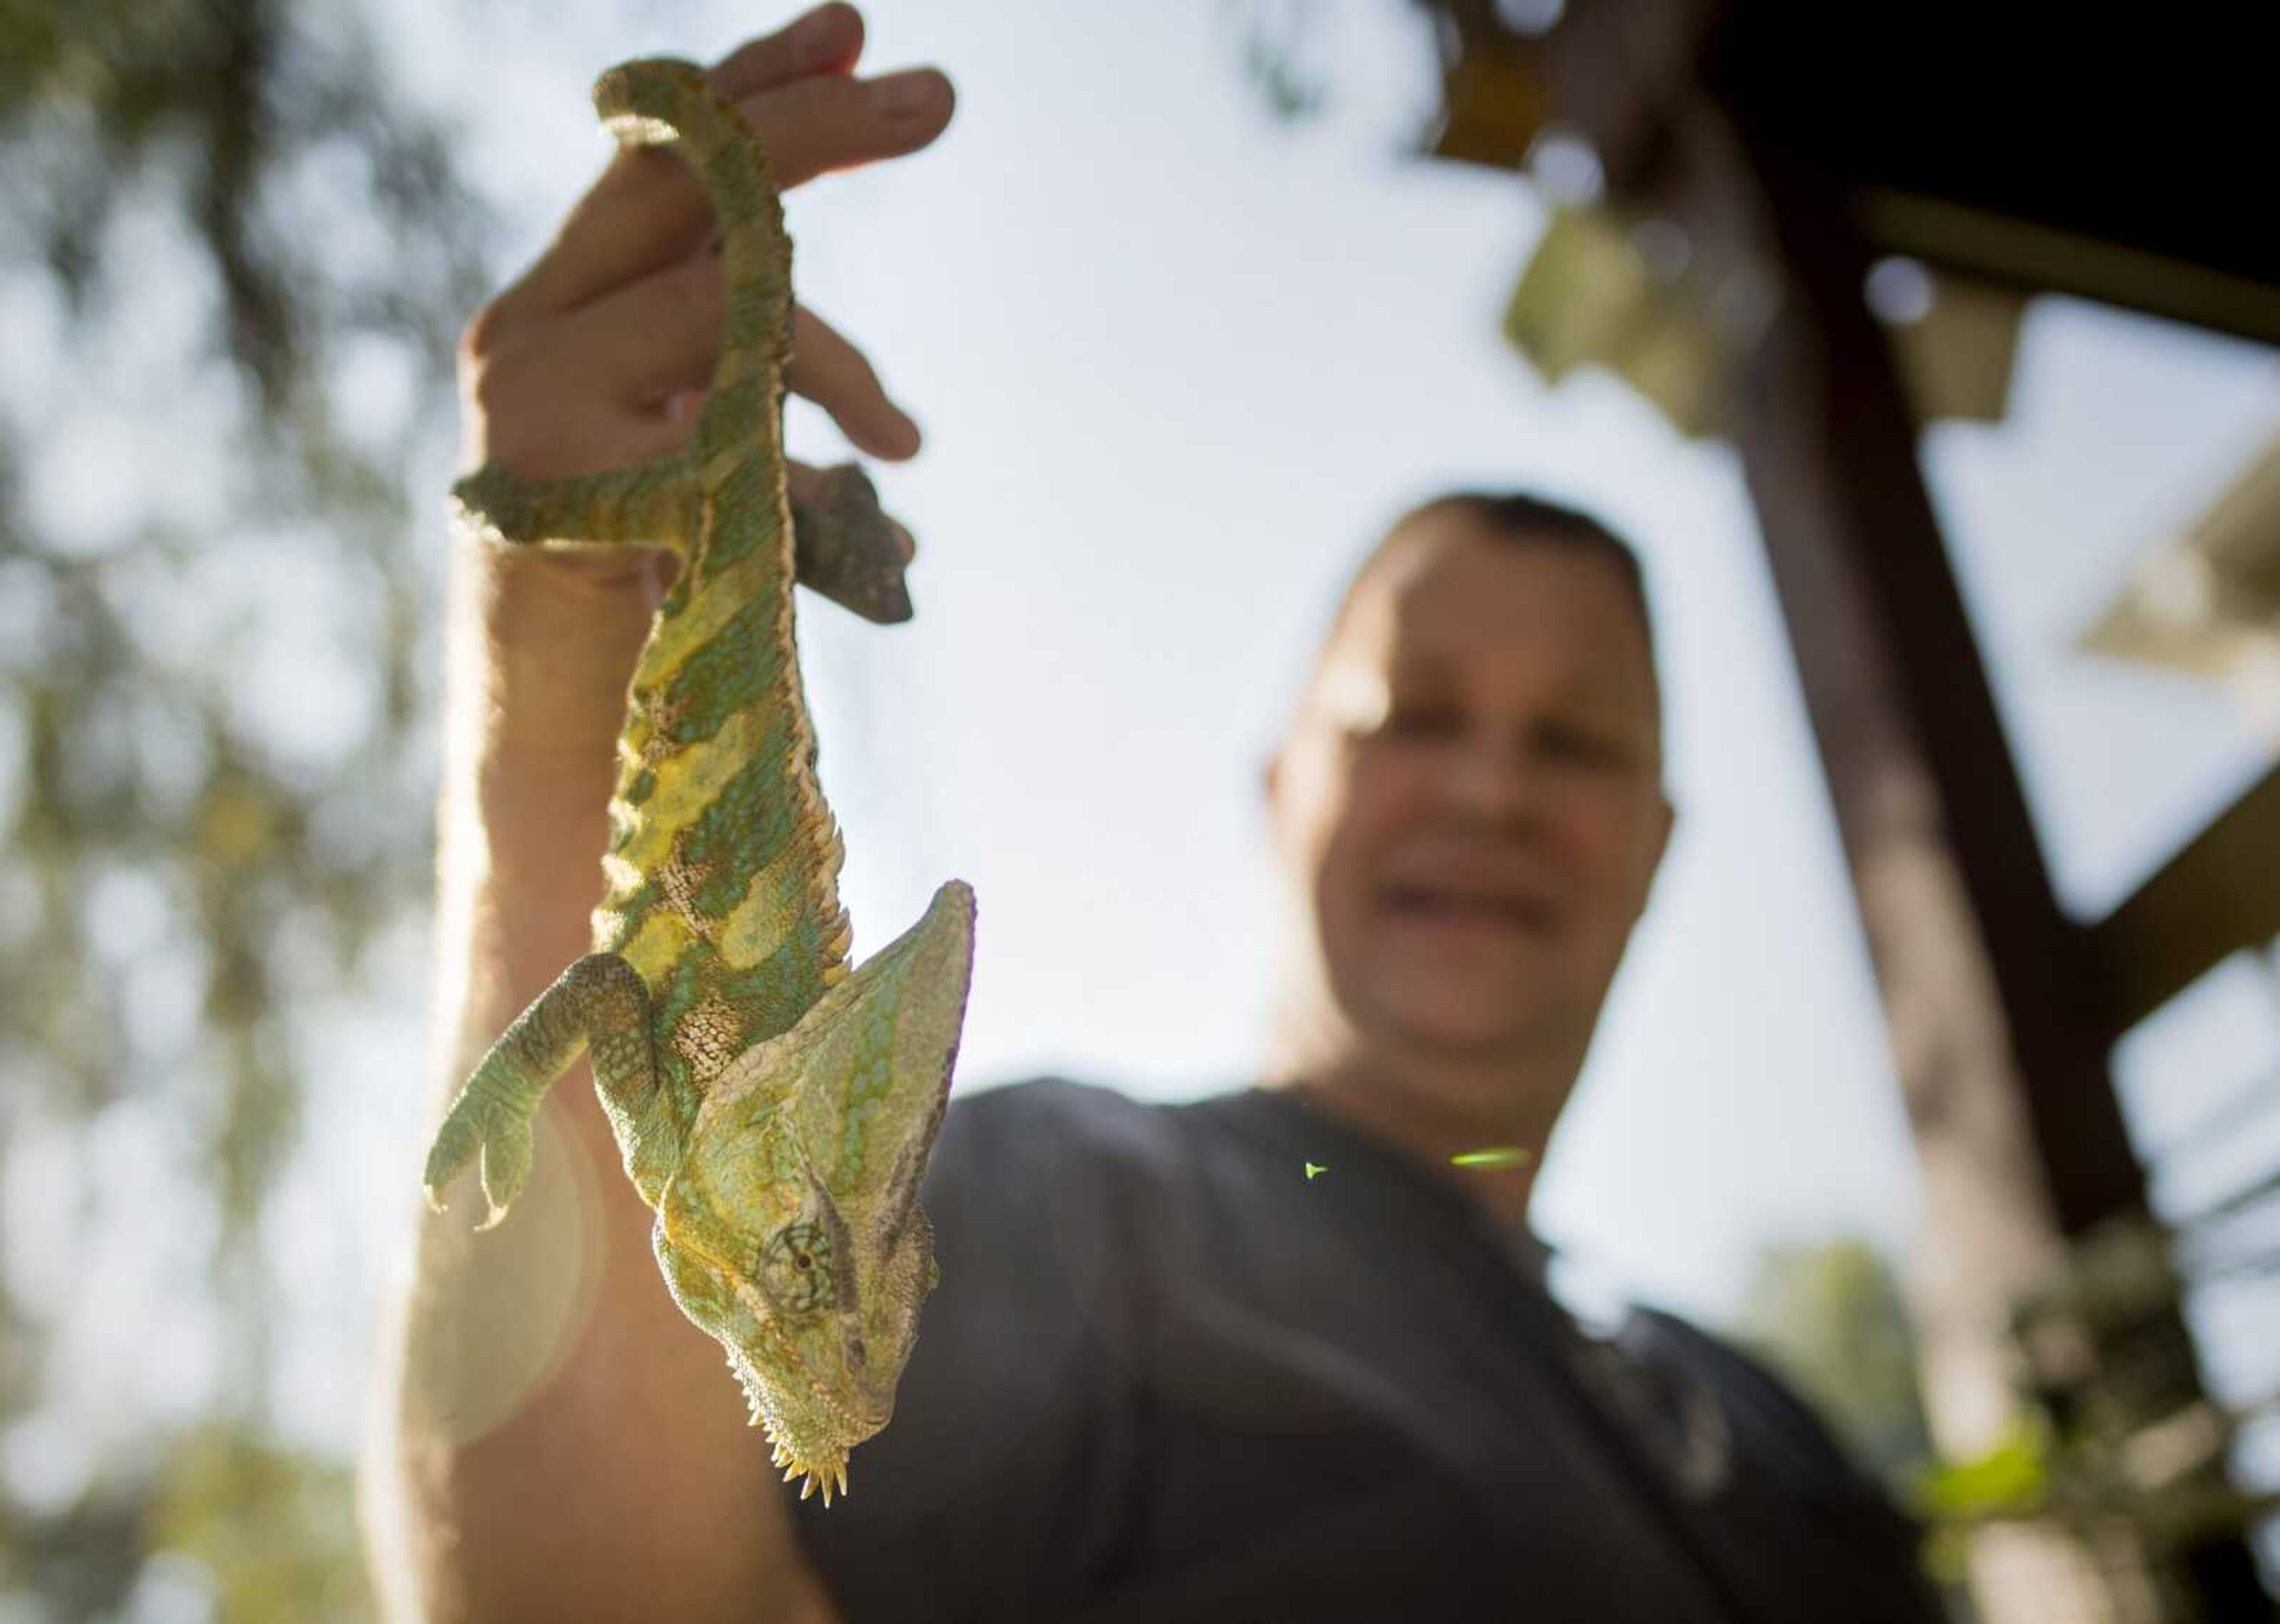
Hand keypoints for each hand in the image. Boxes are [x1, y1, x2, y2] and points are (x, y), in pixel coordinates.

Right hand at [450, 4, 949, 755]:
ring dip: (838, 351)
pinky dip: (816, 417)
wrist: (573, 770)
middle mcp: (526, 333)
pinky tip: (880, 472)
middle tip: (938, 96)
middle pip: (676, 180)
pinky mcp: (570, 471)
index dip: (750, 89)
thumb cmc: (650, 634)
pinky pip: (735, 396)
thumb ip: (746, 412)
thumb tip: (872, 427)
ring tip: (904, 437)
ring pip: (722, 287)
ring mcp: (536, 397)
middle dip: (812, 129)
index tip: (852, 32)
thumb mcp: (710, 485)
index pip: (653, 165)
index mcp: (555, 318)